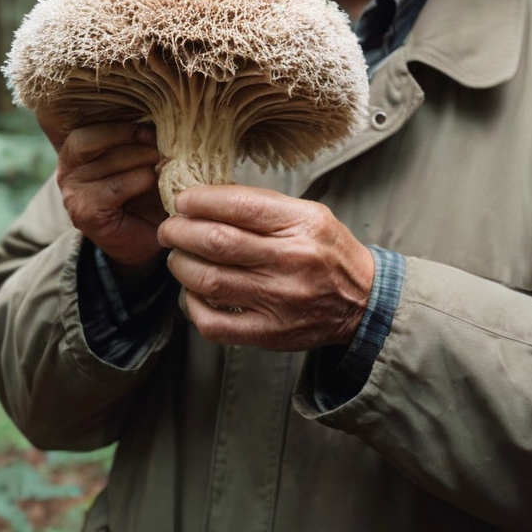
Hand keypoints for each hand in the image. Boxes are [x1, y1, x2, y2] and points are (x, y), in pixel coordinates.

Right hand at [43, 117, 166, 278]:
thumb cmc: (143, 192)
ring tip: (165, 165)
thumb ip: (139, 139)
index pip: (89, 129)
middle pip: (97, 141)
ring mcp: (73, 194)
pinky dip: (142, 181)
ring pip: (111, 162)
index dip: (123, 127)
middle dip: (137, 141)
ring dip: (145, 161)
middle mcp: (66, 172)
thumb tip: (163, 114)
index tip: (152, 130)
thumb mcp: (139, 159)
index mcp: (75, 152)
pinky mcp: (85, 214)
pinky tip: (158, 185)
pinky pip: (116, 188)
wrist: (142, 238)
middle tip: (165, 147)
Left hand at [157, 186, 374, 351]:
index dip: (200, 200)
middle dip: (180, 231)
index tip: (182, 200)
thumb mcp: (310, 214)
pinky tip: (191, 292)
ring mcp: (279, 301)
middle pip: (217, 242)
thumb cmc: (329, 252)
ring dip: (181, 266)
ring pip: (209, 281)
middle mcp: (290, 261)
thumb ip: (264, 206)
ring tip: (177, 257)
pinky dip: (192, 306)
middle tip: (169, 228)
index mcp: (302, 225)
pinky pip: (215, 323)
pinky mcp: (269, 333)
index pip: (239, 206)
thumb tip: (207, 199)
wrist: (362, 303)